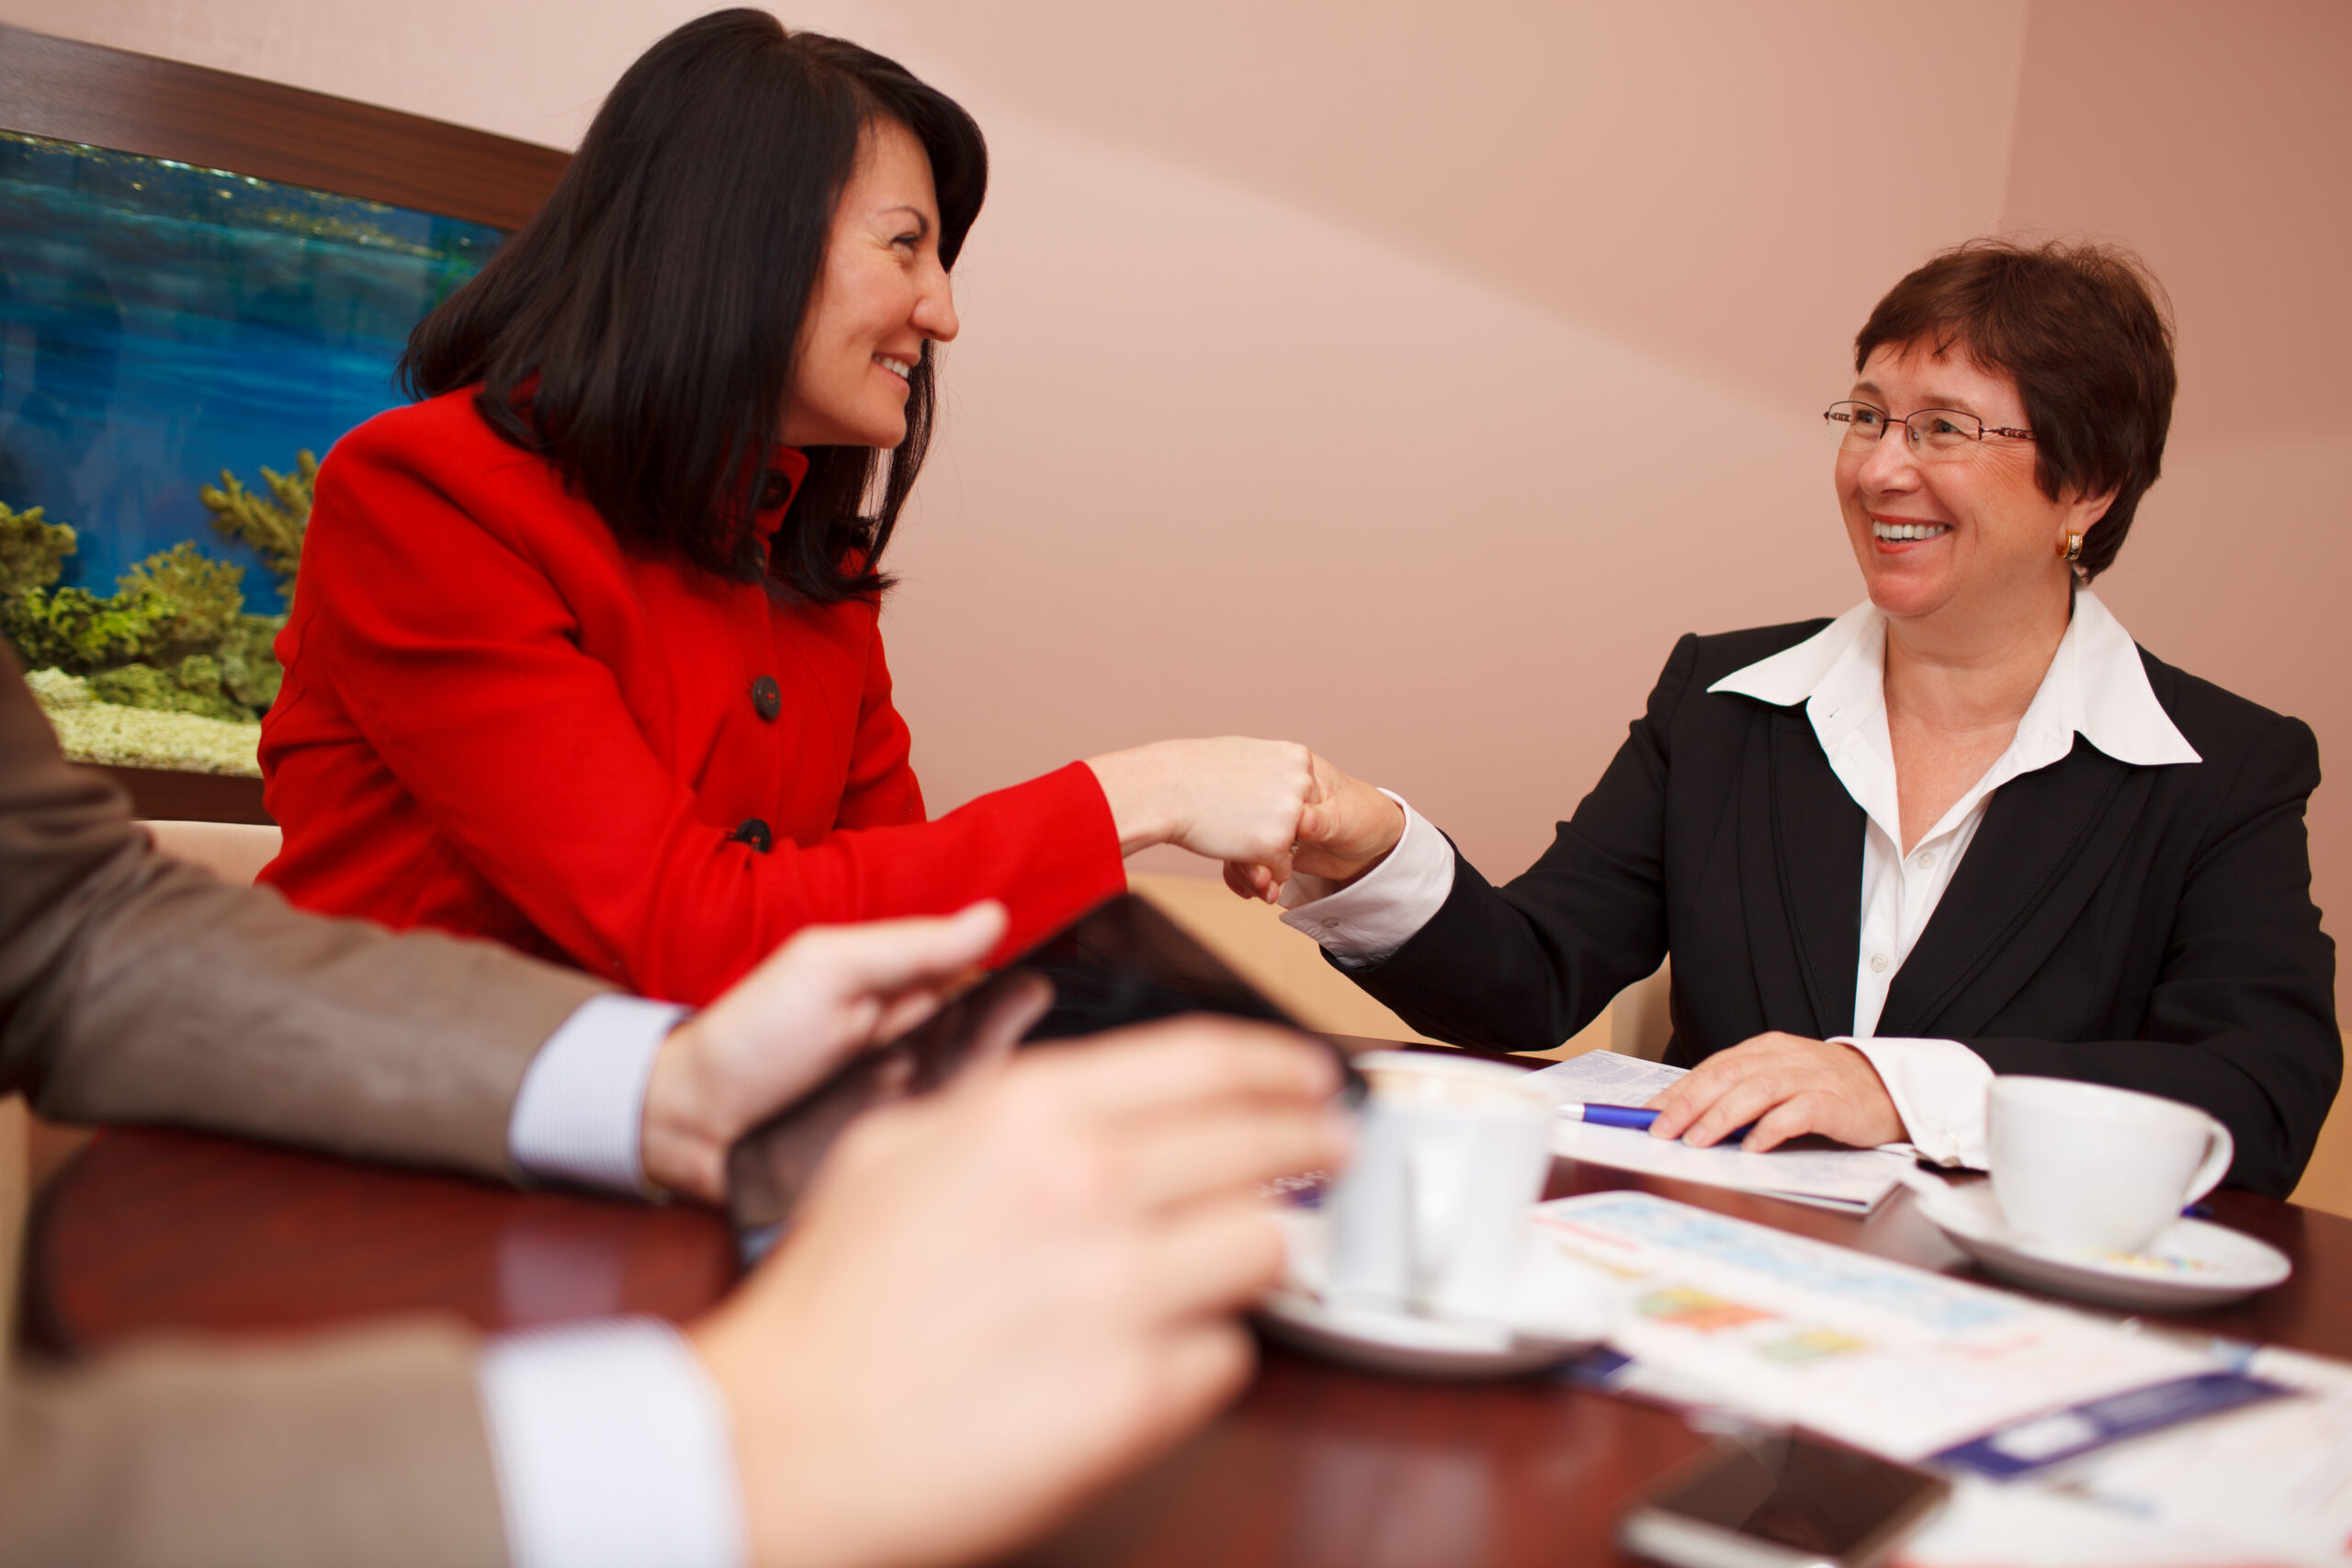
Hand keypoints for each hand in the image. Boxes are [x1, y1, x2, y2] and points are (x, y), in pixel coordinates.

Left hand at [638, 903, 1006, 1201]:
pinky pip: (951, 1144)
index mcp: (908, 993)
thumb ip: (912, 948)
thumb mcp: (829, 969)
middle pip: (991, 1038)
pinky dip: (965, 1131)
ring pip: (978, 1090)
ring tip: (989, 1057)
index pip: (984, 982)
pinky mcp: (903, 1155)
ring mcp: (915, 1104)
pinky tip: (969, 1117)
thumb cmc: (753, 1035)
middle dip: (1008, 1027)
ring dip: (987, 1076)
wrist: (691, 1121)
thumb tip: (993, 917)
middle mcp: (922, 1047)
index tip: (1036, 974)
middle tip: (1024, 1009)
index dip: (1015, 980)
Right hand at [689, 1018, 1350, 1567]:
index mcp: (1028, 1113)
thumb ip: (1003, 1104)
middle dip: (1312, 1145)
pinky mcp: (1134, 1399)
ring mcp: (1117, 1294)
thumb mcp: (898, 1148)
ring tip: (1233, 1261)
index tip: (1313, 1076)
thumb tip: (1101, 1096)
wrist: (779, 1441)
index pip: (1211, 1060)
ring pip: (1266, 1247)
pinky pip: (1228, 1355)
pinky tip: (1160, 1349)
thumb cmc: (830, 1305)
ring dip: (1259, 1252)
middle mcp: (1085, 1188)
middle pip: (1265, 1144)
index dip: (1283, 1063)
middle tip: (1329, 1152)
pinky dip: (1207, 1351)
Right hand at [1086, 738, 1315, 879]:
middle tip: (1244, 822)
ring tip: (1236, 833)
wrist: (1166, 787)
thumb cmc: (1195, 770)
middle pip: (1305, 823)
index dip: (1279, 809)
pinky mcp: (1276, 843)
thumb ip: (1272, 769)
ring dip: (1269, 851)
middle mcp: (1302, 783)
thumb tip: (1278, 783)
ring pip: (1295, 849)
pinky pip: (1281, 870)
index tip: (1254, 807)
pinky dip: (1260, 868)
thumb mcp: (1245, 755)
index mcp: (1298, 757)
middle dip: (1280, 831)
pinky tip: (1234, 848)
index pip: (1307, 796)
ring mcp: (1291, 814)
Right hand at [1221, 752, 1403, 902]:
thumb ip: (1321, 820)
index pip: (1263, 792)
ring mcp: (1273, 820)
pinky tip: (1257, 891)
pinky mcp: (1272, 844)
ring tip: (1265, 889)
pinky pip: (1251, 859)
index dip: (1256, 821)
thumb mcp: (1345, 818)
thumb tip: (1301, 821)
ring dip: (1249, 870)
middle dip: (1249, 853)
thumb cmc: (1366, 817)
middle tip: (1261, 879)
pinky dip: (1249, 877)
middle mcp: (1279, 795)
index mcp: (1295, 772)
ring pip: (1245, 843)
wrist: (1375, 845)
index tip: (1261, 848)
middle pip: (1248, 820)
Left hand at [1644, 1032, 1906, 1152]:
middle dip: (1689, 1103)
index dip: (1678, 1091)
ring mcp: (1811, 1077)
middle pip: (1727, 1074)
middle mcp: (1785, 1058)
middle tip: (1662, 1131)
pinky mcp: (1835, 1102)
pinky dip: (1771, 1128)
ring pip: (1757, 1090)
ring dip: (1721, 1116)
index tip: (1648, 1115)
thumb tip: (1688, 1119)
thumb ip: (1741, 1093)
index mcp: (1766, 1049)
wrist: (1892, 1091)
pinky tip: (1752, 1146)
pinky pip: (1798, 1112)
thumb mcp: (1780, 1082)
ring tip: (1697, 1141)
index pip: (1712, 1066)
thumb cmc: (1828, 1090)